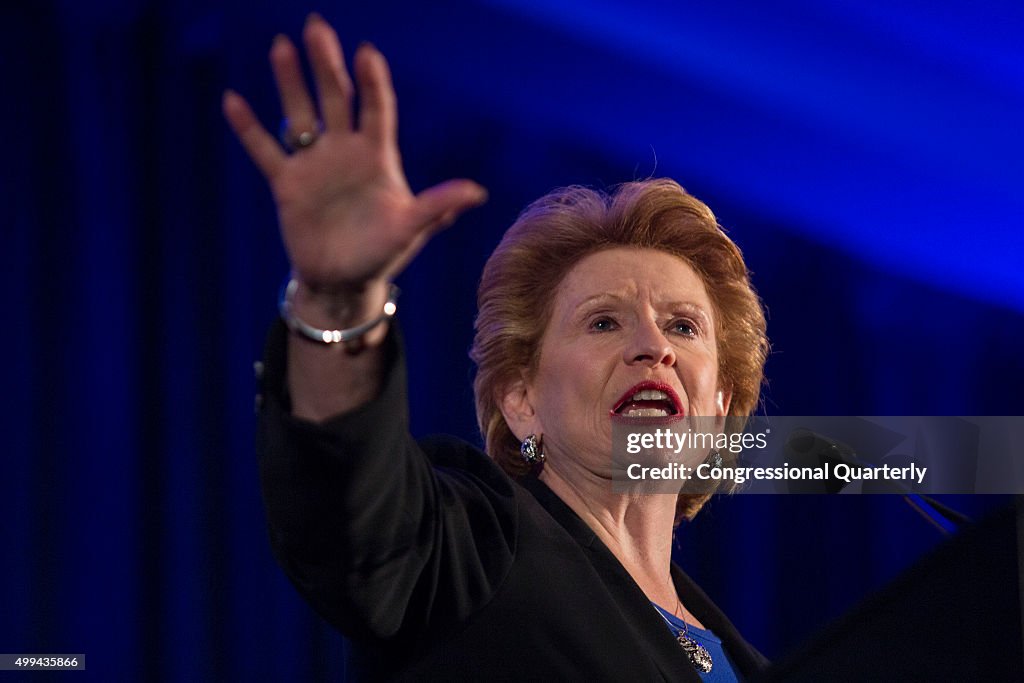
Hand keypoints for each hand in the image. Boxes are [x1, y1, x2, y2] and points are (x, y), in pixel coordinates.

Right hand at [223, 14, 486, 296]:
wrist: (345, 281)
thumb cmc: (383, 253)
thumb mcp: (411, 229)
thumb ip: (438, 206)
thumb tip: (477, 193)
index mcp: (377, 157)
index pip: (376, 109)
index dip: (373, 82)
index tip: (367, 53)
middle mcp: (344, 151)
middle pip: (335, 99)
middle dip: (327, 64)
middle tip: (316, 26)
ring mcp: (314, 164)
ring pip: (300, 114)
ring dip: (290, 82)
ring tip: (281, 46)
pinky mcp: (287, 184)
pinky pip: (265, 150)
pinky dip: (248, 128)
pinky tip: (233, 100)